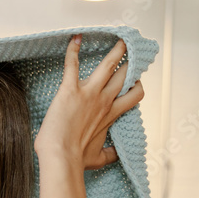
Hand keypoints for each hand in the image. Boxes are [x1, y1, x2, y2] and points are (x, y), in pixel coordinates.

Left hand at [35, 35, 143, 169]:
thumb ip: (111, 153)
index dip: (138, 85)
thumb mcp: (99, 158)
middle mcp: (104, 101)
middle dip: (131, 63)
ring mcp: (89, 93)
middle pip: (126, 76)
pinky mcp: (70, 90)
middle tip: (132, 52)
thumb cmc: (76, 159)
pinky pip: (73, 65)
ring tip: (120, 41)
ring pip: (109, 65)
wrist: (61, 157)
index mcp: (111, 115)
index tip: (136, 79)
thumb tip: (117, 155)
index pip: (135, 95)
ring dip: (116, 51)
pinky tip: (75, 39)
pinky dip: (73, 50)